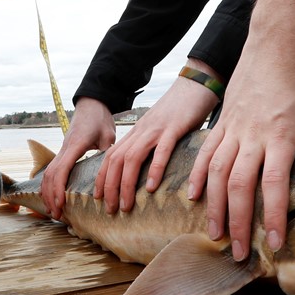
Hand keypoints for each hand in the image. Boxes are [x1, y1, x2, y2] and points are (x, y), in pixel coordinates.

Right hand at [40, 99, 115, 218]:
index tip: (61, 205)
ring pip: (47, 173)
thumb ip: (107, 153)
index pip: (62, 169)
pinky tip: (50, 196)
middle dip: (51, 196)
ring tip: (52, 210)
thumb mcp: (108, 135)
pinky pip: (51, 169)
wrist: (92, 104)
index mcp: (75, 145)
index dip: (59, 189)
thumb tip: (111, 174)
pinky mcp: (63, 151)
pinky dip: (48, 184)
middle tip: (57, 215)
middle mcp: (64, 148)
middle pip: (50, 175)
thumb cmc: (100, 119)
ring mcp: (61, 149)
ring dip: (47, 192)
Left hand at [93, 67, 219, 213]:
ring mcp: (156, 129)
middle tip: (109, 210)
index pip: (111, 157)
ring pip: (132, 158)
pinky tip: (152, 187)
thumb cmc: (181, 110)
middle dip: (109, 187)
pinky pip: (161, 150)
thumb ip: (152, 146)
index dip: (102, 178)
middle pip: (116, 160)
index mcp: (138, 133)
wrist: (196, 84)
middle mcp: (142, 131)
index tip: (98, 198)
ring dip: (126, 184)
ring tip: (126, 206)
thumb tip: (147, 170)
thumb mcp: (160, 129)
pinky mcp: (174, 127)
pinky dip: (154, 169)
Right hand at [188, 52, 294, 261]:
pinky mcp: (221, 121)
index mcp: (281, 137)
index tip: (273, 243)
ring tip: (215, 234)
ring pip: (216, 173)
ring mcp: (233, 128)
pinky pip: (204, 152)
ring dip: (214, 207)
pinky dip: (196, 176)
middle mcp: (253, 135)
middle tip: (238, 253)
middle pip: (239, 185)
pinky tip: (192, 197)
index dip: (272, 216)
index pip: (275, 184)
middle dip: (238, 223)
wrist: (273, 46)